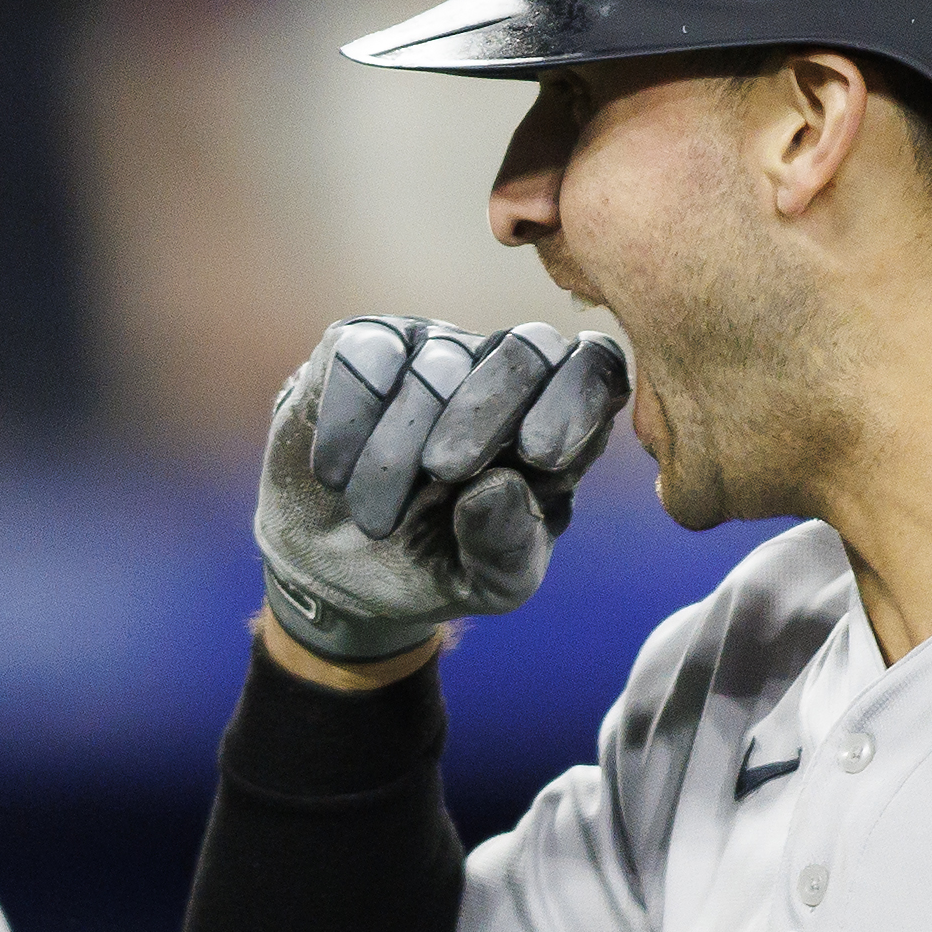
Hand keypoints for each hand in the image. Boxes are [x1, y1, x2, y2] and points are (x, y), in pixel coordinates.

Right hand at [255, 317, 628, 662]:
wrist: (334, 569)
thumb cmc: (435, 567)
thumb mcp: (486, 585)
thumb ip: (507, 547)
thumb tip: (498, 484)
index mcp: (557, 425)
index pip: (597, 370)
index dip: (577, 398)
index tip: (540, 455)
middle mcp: (504, 373)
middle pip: (527, 347)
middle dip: (487, 410)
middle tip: (445, 472)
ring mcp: (435, 351)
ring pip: (438, 362)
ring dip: (399, 449)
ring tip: (375, 521)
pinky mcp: (363, 346)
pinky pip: (364, 355)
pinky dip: (349, 422)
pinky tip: (334, 476)